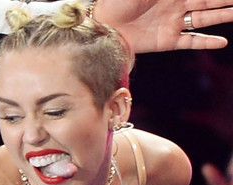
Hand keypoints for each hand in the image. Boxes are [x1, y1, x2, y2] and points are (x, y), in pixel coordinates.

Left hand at [94, 0, 232, 52]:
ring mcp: (172, 23)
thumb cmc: (118, 0)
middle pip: (208, 0)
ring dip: (223, 15)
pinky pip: (190, 41)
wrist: (102, 24)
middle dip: (226, 0)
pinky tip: (222, 42)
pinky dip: (206, 42)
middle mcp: (176, 5)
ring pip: (205, 18)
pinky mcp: (166, 41)